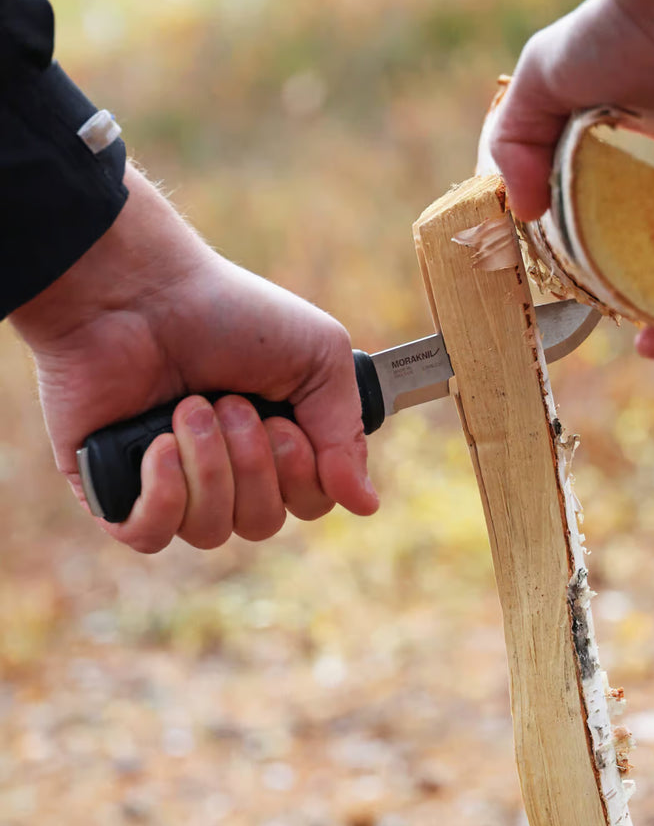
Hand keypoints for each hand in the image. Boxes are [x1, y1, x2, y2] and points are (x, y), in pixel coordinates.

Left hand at [11, 165, 378, 551]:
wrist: (139, 290)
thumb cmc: (227, 311)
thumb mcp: (319, 357)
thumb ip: (347, 433)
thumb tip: (365, 503)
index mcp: (274, 443)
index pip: (308, 504)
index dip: (303, 477)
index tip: (285, 425)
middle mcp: (224, 470)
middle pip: (261, 523)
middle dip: (253, 462)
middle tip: (231, 402)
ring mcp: (168, 483)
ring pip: (210, 531)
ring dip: (208, 464)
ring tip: (189, 408)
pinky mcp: (114, 489)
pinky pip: (149, 534)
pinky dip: (162, 494)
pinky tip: (157, 447)